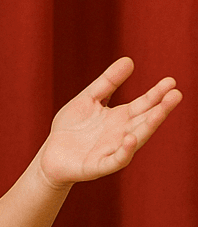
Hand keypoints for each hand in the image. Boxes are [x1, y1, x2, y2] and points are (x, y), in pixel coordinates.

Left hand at [39, 57, 181, 188]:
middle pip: (145, 120)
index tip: (171, 81)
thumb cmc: (71, 128)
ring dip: (149, 126)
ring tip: (160, 112)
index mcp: (121, 117)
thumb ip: (107, 82)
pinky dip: (124, 151)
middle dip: (161, 109)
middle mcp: (122, 134)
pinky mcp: (99, 166)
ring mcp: (112, 150)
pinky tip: (130, 138)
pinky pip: (116, 159)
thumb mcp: (88, 99)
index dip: (157, 93)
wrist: (50, 156)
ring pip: (136, 139)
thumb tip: (129, 60)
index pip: (144, 104)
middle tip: (176, 94)